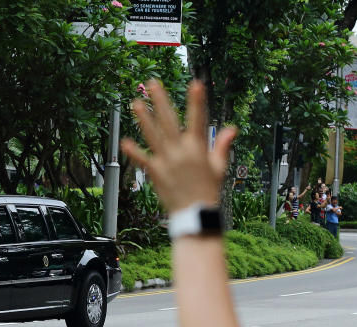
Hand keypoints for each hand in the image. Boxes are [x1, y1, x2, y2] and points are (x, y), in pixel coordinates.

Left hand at [121, 80, 236, 211]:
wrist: (194, 213)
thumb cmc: (208, 190)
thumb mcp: (219, 167)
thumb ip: (221, 146)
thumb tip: (231, 129)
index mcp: (197, 148)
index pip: (198, 119)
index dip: (196, 101)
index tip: (195, 84)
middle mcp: (181, 151)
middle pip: (169, 121)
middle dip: (160, 101)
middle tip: (152, 84)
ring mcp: (167, 161)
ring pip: (153, 135)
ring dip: (143, 118)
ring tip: (135, 103)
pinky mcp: (156, 172)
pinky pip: (143, 159)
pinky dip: (134, 151)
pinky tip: (124, 141)